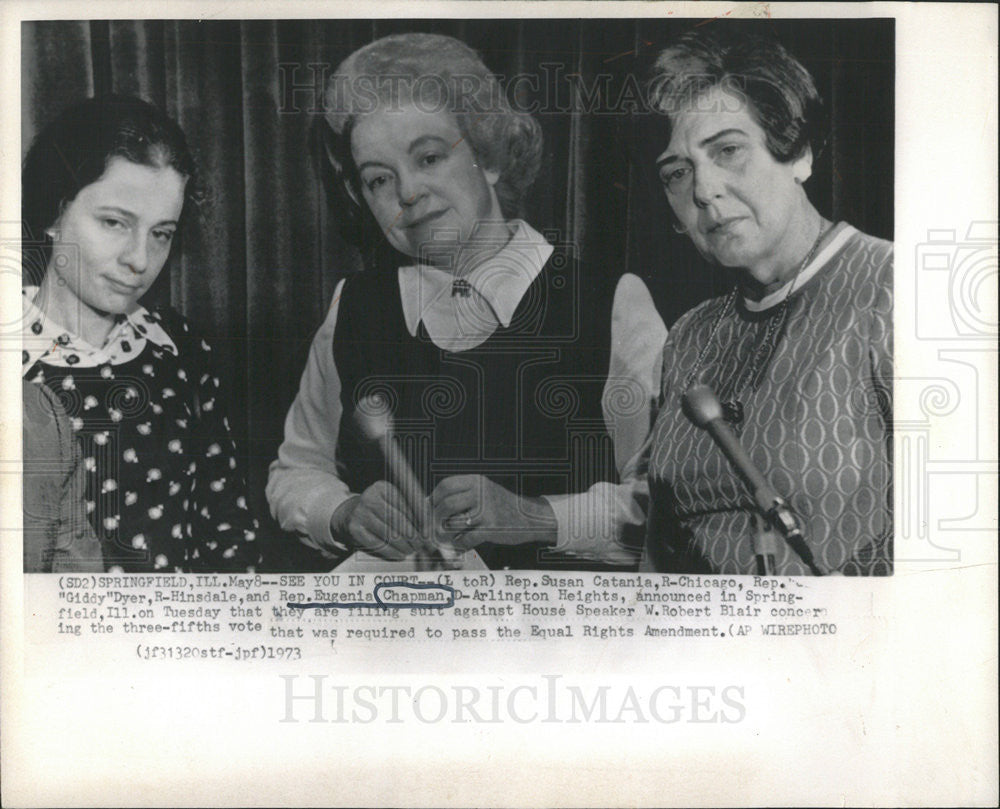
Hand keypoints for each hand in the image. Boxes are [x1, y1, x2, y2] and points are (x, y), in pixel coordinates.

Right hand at [332, 481, 426, 559]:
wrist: (347, 515)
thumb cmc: (377, 510)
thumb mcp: (391, 502)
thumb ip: (409, 509)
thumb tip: (429, 525)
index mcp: (383, 487)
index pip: (407, 505)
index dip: (420, 520)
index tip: (428, 533)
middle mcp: (370, 497)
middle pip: (399, 520)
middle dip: (413, 536)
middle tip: (421, 545)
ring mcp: (360, 513)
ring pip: (390, 533)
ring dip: (404, 546)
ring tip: (412, 551)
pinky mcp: (354, 529)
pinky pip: (378, 544)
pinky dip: (391, 552)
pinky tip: (400, 555)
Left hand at [429, 475, 557, 550]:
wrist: (530, 518)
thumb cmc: (501, 507)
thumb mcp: (483, 492)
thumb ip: (461, 496)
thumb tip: (430, 504)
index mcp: (476, 481)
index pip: (446, 486)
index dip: (433, 498)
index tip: (429, 509)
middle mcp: (481, 492)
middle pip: (446, 505)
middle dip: (435, 519)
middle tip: (433, 529)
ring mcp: (486, 510)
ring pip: (453, 523)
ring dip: (447, 535)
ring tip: (448, 538)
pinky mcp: (491, 528)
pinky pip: (465, 538)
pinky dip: (460, 544)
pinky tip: (462, 544)